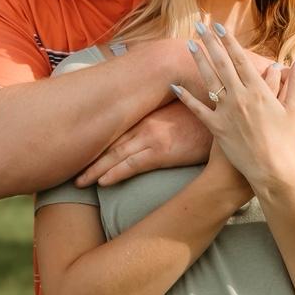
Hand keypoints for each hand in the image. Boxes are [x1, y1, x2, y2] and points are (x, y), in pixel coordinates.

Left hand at [76, 103, 212, 186]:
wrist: (229, 117)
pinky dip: (115, 173)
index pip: (113, 129)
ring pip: (115, 155)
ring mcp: (152, 136)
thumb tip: (158, 129)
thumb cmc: (208, 115)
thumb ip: (165, 118)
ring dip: (95, 170)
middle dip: (86, 157)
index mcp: (147, 115)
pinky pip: (134, 164)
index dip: (93, 141)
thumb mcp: (181, 110)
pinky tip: (102, 183)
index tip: (75, 152)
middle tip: (64, 170)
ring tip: (77, 183)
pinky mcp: (164, 150)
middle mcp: (145, 123)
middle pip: (108, 142)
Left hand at [170, 24, 294, 193]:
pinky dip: (186, 97)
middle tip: (199, 26)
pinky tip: (175, 85)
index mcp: (259, 91)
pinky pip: (198, 110)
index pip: (240, 59)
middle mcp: (240, 97)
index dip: (229, 41)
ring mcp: (226, 112)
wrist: (271, 170)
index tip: (219, 26)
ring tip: (190, 44)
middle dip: (210, 42)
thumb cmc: (286, 143)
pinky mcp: (217, 128)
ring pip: (209, 81)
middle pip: (222, 64)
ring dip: (198, 60)